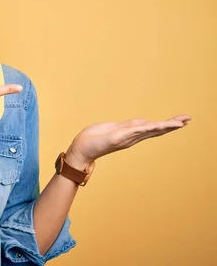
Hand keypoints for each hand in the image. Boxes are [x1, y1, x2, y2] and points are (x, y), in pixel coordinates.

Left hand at [65, 114, 191, 168]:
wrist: (79, 150)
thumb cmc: (92, 139)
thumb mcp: (112, 127)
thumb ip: (128, 125)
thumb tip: (144, 121)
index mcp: (130, 134)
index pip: (151, 127)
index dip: (167, 124)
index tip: (182, 120)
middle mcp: (131, 138)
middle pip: (156, 130)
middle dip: (172, 124)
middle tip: (189, 119)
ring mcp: (125, 138)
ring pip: (149, 130)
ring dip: (165, 126)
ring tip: (181, 122)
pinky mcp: (117, 138)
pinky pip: (135, 131)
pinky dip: (147, 127)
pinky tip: (159, 124)